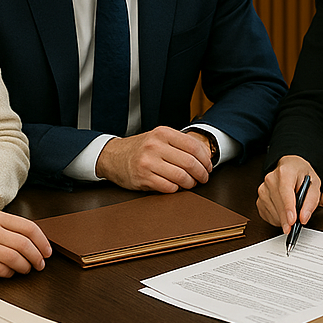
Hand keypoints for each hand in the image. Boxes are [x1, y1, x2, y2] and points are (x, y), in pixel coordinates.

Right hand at [0, 211, 51, 277]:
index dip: (42, 241)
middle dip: (36, 257)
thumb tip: (32, 242)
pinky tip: (9, 274)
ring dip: (24, 267)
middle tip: (40, 265)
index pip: (28, 227)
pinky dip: (8, 274)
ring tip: (26, 270)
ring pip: (14, 258)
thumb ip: (6, 230)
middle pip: (24, 244)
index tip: (47, 251)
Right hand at [94, 126, 212, 191]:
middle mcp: (155, 146)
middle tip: (204, 178)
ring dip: (190, 183)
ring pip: (181, 176)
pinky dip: (176, 189)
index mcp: (162, 133)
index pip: (193, 146)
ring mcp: (148, 162)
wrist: (113, 156)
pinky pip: (168, 187)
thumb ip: (180, 143)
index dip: (205, 159)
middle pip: (189, 162)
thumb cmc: (140, 148)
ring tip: (191, 183)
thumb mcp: (159, 138)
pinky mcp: (143, 178)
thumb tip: (205, 155)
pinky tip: (176, 186)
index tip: (209, 166)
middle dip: (201, 173)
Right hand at [257, 156, 320, 233]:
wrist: (289, 167)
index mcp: (285, 171)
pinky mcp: (259, 200)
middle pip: (278, 204)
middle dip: (287, 219)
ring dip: (283, 219)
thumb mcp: (314, 184)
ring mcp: (262, 190)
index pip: (285, 191)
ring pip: (272, 212)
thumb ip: (311, 201)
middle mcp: (271, 179)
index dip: (288, 208)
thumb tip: (303, 218)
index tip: (292, 221)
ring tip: (292, 213)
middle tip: (294, 227)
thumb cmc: (301, 175)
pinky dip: (277, 219)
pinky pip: (267, 215)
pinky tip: (283, 213)